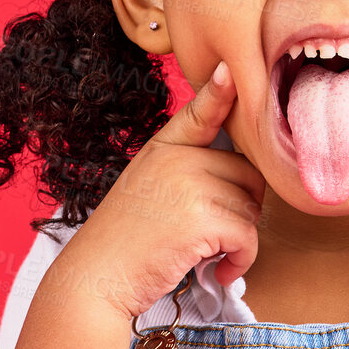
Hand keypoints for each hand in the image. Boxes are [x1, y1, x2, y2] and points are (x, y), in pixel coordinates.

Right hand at [56, 60, 265, 319]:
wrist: (97, 278)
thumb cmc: (125, 243)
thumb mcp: (147, 189)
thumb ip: (184, 171)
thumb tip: (241, 175)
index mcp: (162, 149)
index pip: (198, 114)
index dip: (218, 92)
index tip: (228, 70)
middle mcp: (177, 159)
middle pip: (247, 174)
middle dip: (241, 209)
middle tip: (213, 236)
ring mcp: (190, 185)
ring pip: (252, 208)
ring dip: (240, 241)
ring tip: (210, 256)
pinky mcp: (203, 219)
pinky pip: (248, 237)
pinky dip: (241, 261)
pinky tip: (218, 273)